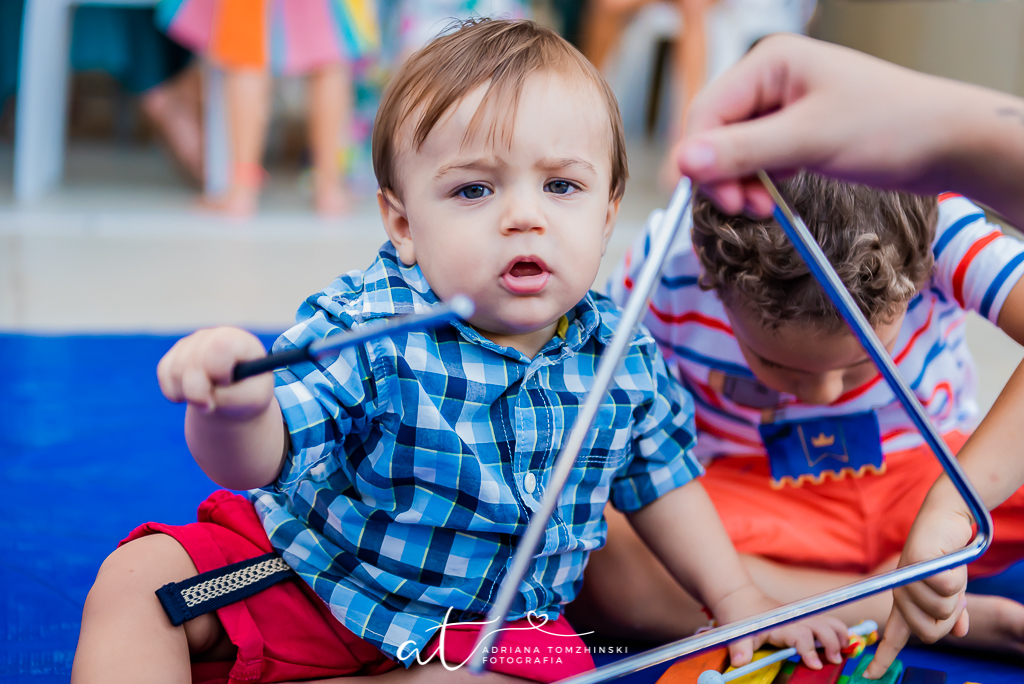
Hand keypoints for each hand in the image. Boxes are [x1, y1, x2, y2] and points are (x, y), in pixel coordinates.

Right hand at [156, 326, 272, 420]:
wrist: (235, 396)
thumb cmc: (248, 394)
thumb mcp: (251, 399)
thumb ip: (230, 397)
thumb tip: (203, 396)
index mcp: (238, 341)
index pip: (220, 346)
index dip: (218, 370)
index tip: (224, 384)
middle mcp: (212, 336)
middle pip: (192, 363)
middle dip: (197, 391)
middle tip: (208, 406)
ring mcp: (190, 343)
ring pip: (174, 370)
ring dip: (187, 395)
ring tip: (205, 401)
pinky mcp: (173, 355)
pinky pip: (164, 375)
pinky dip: (174, 393)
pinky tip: (191, 396)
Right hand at [675, 33, 971, 216]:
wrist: (947, 143)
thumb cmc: (893, 125)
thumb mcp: (809, 139)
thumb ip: (743, 151)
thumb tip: (685, 162)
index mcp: (770, 63)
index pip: (707, 110)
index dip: (698, 156)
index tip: (707, 197)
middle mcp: (771, 80)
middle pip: (715, 132)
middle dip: (722, 175)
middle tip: (742, 208)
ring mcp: (783, 107)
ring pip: (733, 152)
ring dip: (740, 184)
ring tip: (763, 207)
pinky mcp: (795, 132)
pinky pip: (756, 160)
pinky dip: (758, 183)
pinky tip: (774, 196)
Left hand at [712, 585, 847, 669]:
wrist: (741, 598)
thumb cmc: (741, 617)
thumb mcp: (737, 633)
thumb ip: (740, 648)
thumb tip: (740, 662)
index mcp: (781, 625)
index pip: (801, 636)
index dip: (809, 650)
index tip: (815, 665)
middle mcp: (796, 618)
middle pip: (822, 627)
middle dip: (832, 643)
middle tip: (835, 660)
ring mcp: (802, 617)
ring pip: (829, 621)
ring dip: (839, 634)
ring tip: (846, 650)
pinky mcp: (805, 618)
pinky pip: (827, 621)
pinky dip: (838, 631)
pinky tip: (843, 643)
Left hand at [864, 503, 972, 678]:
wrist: (945, 521)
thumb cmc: (947, 556)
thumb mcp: (951, 591)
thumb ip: (952, 613)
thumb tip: (959, 634)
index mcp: (906, 602)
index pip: (894, 637)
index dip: (883, 658)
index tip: (869, 675)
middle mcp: (901, 593)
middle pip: (930, 633)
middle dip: (950, 620)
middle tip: (953, 594)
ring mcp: (906, 578)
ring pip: (941, 611)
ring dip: (956, 594)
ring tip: (948, 572)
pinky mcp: (916, 562)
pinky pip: (945, 587)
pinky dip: (956, 576)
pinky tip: (948, 561)